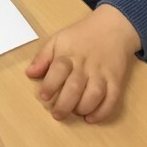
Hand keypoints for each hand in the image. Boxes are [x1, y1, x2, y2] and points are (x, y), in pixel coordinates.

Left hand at [26, 5, 140, 122]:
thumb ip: (43, 57)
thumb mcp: (58, 40)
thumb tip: (30, 74)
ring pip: (94, 94)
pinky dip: (102, 112)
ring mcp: (103, 73)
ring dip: (83, 107)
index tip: (44, 96)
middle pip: (75, 86)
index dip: (50, 85)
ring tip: (75, 112)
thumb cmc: (81, 36)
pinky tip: (91, 118)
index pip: (59, 70)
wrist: (112, 28)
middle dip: (64, 104)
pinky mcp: (116, 80)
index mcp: (69, 54)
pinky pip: (112, 99)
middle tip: (57, 114)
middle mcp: (86, 65)